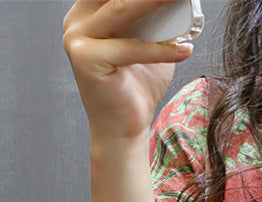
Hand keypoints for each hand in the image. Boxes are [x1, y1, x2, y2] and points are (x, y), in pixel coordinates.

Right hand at [62, 0, 193, 142]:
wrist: (124, 129)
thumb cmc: (138, 88)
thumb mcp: (151, 45)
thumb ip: (158, 20)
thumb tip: (181, 2)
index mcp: (88, 13)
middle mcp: (77, 21)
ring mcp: (77, 39)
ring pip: (120, 11)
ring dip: (154, 2)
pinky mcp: (87, 60)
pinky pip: (130, 48)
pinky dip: (160, 49)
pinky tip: (184, 50)